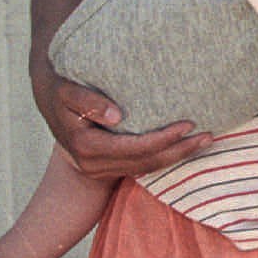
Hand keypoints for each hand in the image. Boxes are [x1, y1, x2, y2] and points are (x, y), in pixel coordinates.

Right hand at [41, 74, 208, 179]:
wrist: (48, 100)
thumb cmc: (60, 89)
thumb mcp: (66, 91)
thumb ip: (87, 101)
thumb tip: (117, 116)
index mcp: (86, 146)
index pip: (135, 147)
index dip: (163, 138)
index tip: (188, 124)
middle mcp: (94, 164)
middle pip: (146, 162)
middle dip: (179, 151)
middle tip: (209, 136)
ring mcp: (101, 168)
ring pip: (146, 168)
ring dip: (177, 156)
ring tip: (205, 141)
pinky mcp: (109, 166)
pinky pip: (142, 165)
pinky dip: (165, 156)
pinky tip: (185, 146)